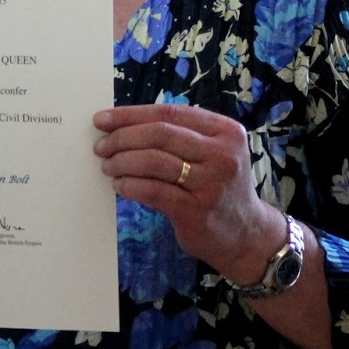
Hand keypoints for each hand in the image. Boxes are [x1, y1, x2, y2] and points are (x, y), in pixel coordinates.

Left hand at [93, 103, 286, 283]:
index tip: (104, 119)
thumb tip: (126, 124)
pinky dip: (130, 185)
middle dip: (123, 137)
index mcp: (226, 131)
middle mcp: (223, 154)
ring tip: (107, 165)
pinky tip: (119, 185)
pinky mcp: (196, 211)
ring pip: (154, 161)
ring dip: (123, 161)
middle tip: (101, 145)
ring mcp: (211, 184)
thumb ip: (184, 136)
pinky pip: (153, 191)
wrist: (247, 235)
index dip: (132, 114)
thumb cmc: (220, 188)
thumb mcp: (215, 153)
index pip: (171, 112)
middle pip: (160, 134)